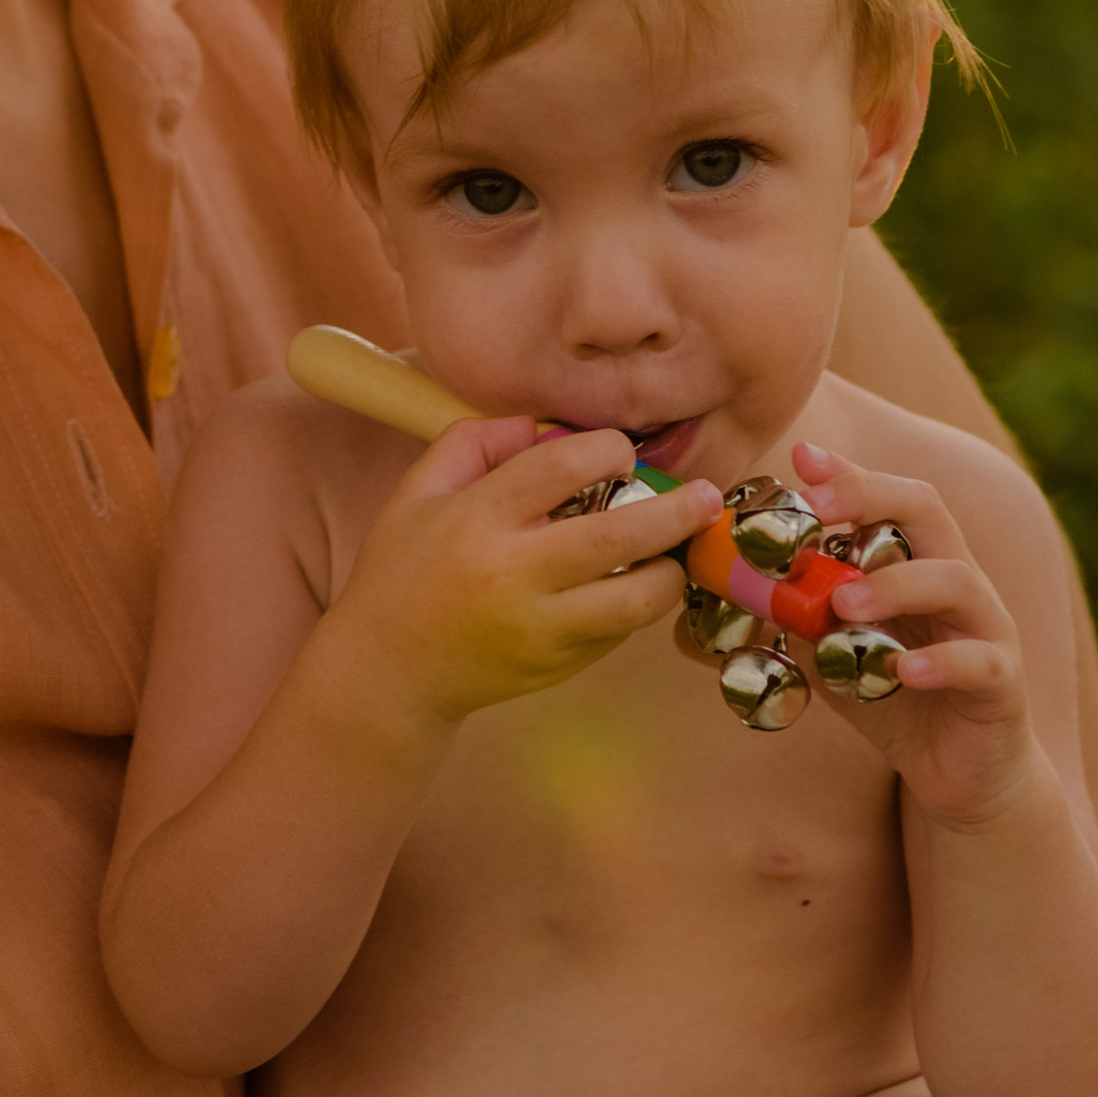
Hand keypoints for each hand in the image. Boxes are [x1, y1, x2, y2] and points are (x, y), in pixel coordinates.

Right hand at [312, 414, 720, 743]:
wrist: (390, 670)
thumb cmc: (402, 571)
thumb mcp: (418, 491)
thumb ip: (474, 442)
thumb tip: (541, 425)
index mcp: (477, 520)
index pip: (561, 467)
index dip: (607, 449)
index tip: (621, 450)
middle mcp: (514, 575)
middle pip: (618, 534)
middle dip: (676, 510)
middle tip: (707, 496)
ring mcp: (542, 628)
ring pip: (636, 598)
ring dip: (669, 569)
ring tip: (675, 550)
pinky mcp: (560, 665)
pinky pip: (619, 629)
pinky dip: (634, 602)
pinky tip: (631, 582)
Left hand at [790, 438, 1040, 829]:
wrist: (957, 773)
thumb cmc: (894, 700)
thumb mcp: (832, 654)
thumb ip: (793, 621)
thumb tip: (716, 602)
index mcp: (915, 561)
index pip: (888, 497)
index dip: (848, 474)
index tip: (802, 458)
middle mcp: (955, 579)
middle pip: (928, 510)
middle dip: (870, 497)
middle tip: (816, 509)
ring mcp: (985, 627)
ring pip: (956, 579)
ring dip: (895, 584)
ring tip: (843, 604)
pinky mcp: (1001, 682)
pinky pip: (980, 661)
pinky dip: (940, 661)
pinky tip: (904, 670)